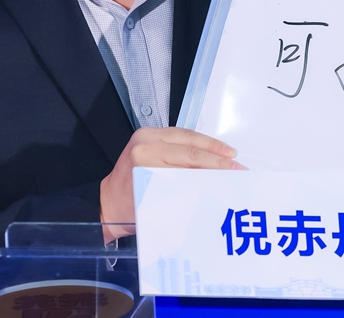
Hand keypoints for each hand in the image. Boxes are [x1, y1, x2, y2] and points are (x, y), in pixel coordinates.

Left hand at [99, 127, 243, 239]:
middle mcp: (144, 142)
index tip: (232, 171)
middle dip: (216, 154)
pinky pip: (178, 135)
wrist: (107, 203)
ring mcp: (145, 135)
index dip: (214, 164)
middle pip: (189, 143)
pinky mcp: (148, 135)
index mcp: (145, 157)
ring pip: (186, 135)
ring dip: (209, 145)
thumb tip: (215, 184)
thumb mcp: (159, 201)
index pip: (188, 157)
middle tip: (236, 164)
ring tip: (229, 154)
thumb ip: (185, 188)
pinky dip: (196, 142)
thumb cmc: (128, 208)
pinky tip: (211, 149)